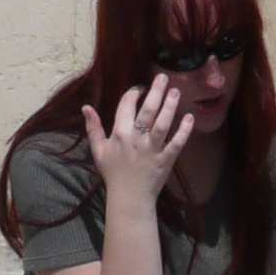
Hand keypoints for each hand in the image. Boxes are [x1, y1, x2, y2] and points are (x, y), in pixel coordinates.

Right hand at [82, 81, 193, 205]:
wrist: (129, 197)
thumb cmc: (113, 172)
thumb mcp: (98, 149)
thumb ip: (93, 127)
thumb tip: (85, 107)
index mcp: (120, 133)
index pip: (127, 105)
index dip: (134, 93)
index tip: (140, 88)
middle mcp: (137, 138)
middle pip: (148, 110)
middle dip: (156, 91)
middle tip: (164, 77)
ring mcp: (153, 148)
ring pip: (163, 123)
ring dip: (170, 106)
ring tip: (176, 91)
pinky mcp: (166, 159)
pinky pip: (177, 143)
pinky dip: (184, 131)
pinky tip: (190, 117)